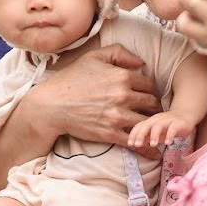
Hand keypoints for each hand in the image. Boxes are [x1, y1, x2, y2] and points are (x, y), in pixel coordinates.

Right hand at [28, 44, 161, 146]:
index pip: (149, 85)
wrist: (51, 105)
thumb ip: (119, 53)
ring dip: (153, 125)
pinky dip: (147, 147)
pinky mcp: (110, 133)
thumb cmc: (71, 79)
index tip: (149, 96)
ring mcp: (117, 116)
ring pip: (147, 122)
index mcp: (122, 76)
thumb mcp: (93, 57)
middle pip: (153, 104)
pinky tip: (155, 152)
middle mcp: (123, 95)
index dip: (151, 91)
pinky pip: (135, 141)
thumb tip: (141, 62)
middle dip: (156, 109)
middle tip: (155, 113)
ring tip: (155, 128)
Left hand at [128, 110, 194, 151]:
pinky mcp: (178, 123)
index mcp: (150, 121)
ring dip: (154, 135)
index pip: (139, 126)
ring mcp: (168, 120)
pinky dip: (170, 135)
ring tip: (153, 145)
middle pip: (147, 125)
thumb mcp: (156, 132)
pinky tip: (168, 143)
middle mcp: (158, 119)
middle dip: (141, 134)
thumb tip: (135, 144)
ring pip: (159, 125)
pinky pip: (173, 128)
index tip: (130, 144)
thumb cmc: (168, 126)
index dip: (134, 134)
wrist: (186, 115)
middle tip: (138, 145)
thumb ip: (146, 137)